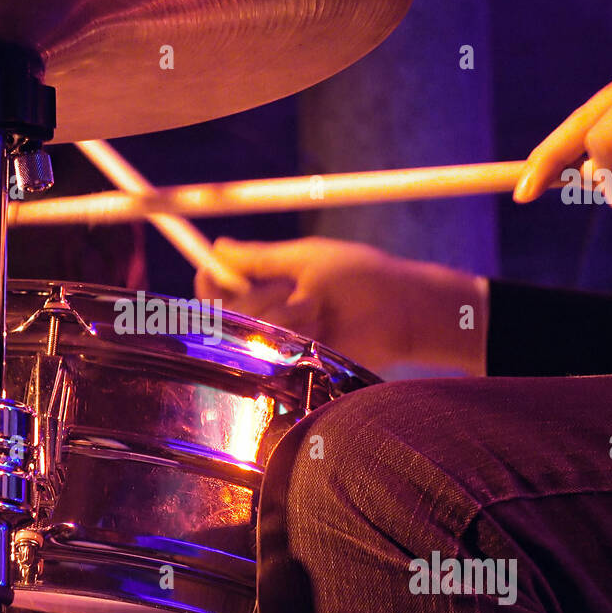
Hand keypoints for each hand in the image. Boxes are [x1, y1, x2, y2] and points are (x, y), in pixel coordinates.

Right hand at [195, 236, 487, 373]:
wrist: (401, 311)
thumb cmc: (359, 276)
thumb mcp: (305, 259)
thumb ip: (259, 258)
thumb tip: (219, 247)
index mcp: (266, 283)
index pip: (216, 288)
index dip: (210, 280)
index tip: (215, 271)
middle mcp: (268, 313)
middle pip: (224, 312)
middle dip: (258, 296)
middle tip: (290, 288)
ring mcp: (281, 341)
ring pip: (250, 331)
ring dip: (285, 315)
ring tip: (320, 310)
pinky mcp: (296, 365)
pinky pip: (273, 353)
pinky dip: (297, 336)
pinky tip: (324, 331)